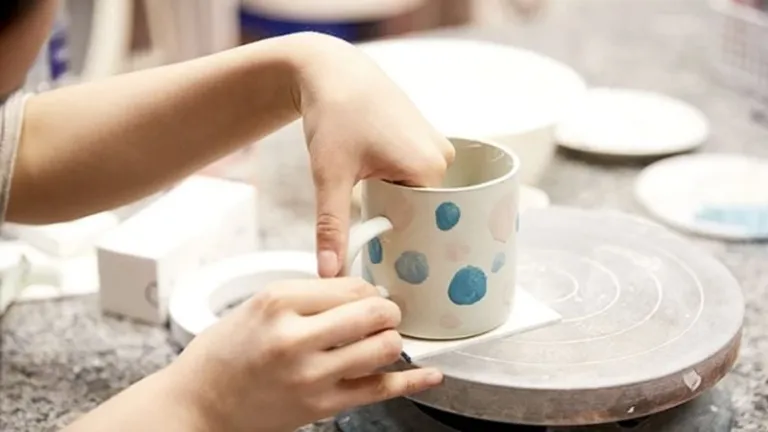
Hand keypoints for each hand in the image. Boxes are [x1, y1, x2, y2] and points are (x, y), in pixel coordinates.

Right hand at [166, 277, 442, 431]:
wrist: (199, 403)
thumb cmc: (224, 352)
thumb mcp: (259, 305)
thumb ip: (310, 295)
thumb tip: (361, 292)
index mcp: (279, 302)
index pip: (351, 285)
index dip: (368, 289)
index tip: (367, 295)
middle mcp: (296, 337)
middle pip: (374, 312)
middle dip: (388, 310)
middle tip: (383, 314)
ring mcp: (311, 375)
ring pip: (384, 348)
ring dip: (392, 340)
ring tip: (381, 340)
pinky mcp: (321, 407)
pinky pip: (380, 390)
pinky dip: (412, 381)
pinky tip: (430, 374)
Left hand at [291, 34, 455, 276]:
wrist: (331, 70)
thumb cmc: (333, 116)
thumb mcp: (330, 175)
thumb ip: (332, 226)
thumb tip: (329, 273)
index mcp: (430, 169)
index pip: (425, 227)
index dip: (399, 241)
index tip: (377, 251)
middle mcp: (442, 158)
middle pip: (422, 213)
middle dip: (393, 221)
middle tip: (363, 217)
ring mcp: (436, 147)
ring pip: (416, 196)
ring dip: (392, 202)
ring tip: (365, 192)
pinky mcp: (425, 140)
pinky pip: (415, 177)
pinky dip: (395, 185)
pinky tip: (372, 176)